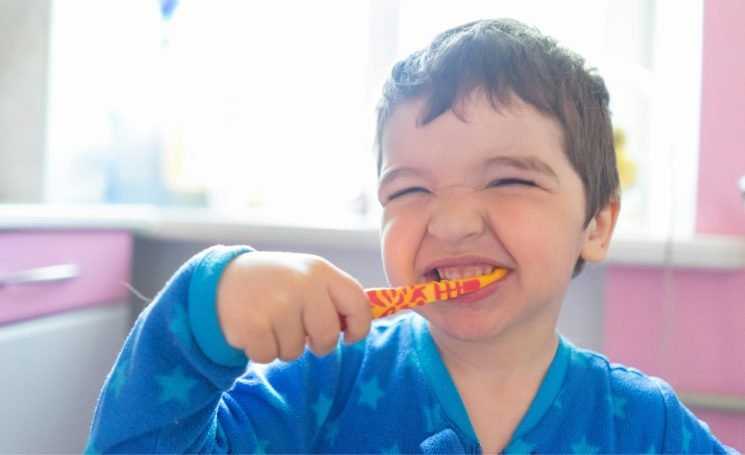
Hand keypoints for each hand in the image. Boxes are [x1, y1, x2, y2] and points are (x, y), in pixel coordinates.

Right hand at [216, 251, 371, 362]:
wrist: (221, 280)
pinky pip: (269, 356)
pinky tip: (253, 330)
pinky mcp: (252, 325)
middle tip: (300, 333)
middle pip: (327, 336)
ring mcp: (277, 304)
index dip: (359, 326)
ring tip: (269, 323)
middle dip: (317, 345)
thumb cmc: (274, 284)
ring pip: (295, 351)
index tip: (349, 337)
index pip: (357, 303)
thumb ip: (332, 297)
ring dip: (283, 346)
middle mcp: (302, 285)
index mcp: (320, 271)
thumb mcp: (306, 277)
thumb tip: (357, 328)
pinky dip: (261, 350)